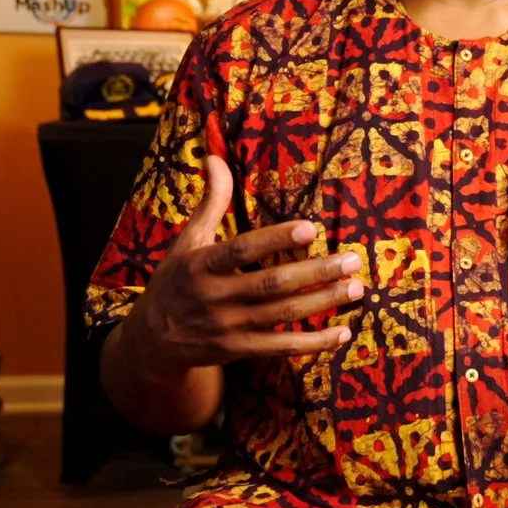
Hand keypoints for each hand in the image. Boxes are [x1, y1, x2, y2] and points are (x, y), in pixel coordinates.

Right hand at [123, 156, 361, 373]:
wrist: (151, 341)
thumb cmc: (175, 281)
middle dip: (315, 272)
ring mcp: (228, 327)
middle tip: (352, 260)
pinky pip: (281, 348)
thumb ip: (210, 202)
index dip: (276, 240)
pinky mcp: (239, 351)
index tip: (311, 229)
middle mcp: (215, 297)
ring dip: (322, 302)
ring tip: (356, 289)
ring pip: (282, 315)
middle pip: (272, 284)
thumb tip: (215, 157)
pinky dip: (313, 343)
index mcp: (202, 265)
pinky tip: (342, 333)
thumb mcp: (186, 241)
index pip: (243, 250)